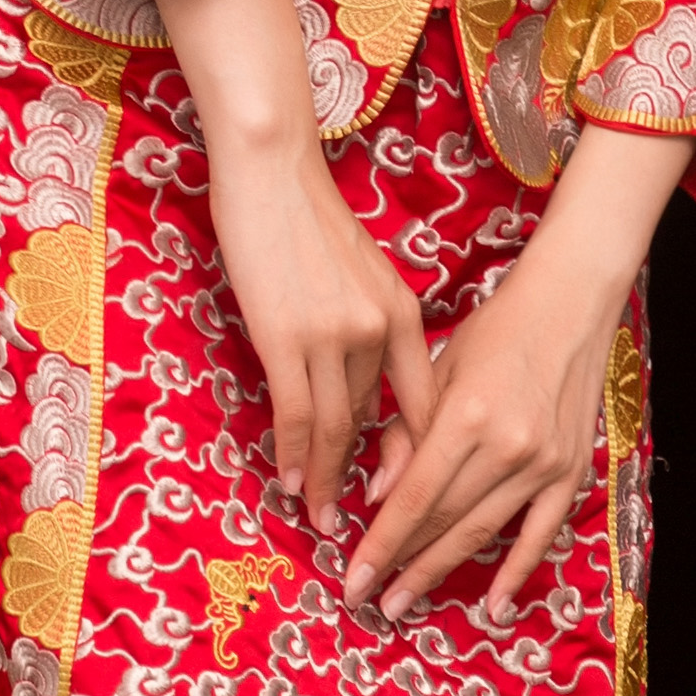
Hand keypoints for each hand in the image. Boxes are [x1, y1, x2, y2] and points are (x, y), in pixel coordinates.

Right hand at [146, 0, 429, 526]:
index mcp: (403, 312)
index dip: (416, 456)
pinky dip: (293, 455)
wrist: (272, 168)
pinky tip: (288, 482)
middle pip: (377, 423)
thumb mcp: (358, 273)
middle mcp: (379, 328)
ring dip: (326, 480)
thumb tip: (354, 384)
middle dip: (369, 481)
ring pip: (336, 428)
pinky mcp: (288, 336)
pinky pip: (296, 414)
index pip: (423, 402)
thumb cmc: (306, 217)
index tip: (411, 498)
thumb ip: (367, 327)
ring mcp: (334, 334)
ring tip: (319, 518)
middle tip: (362, 526)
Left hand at [349, 127, 691, 622]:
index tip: (352, 579)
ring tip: (404, 603)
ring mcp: (544, 462)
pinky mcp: (571, 470)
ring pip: (482, 532)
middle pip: (444, 521)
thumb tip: (378, 496)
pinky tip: (494, 607)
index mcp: (467, 415)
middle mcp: (508, 446)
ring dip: (440, 571)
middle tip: (367, 601)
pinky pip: (541, 533)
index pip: (414, 497)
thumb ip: (406, 431)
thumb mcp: (438, 368)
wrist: (571, 304)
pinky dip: (517, 571)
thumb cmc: (496, 330)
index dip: (381, 544)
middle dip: (401, 565)